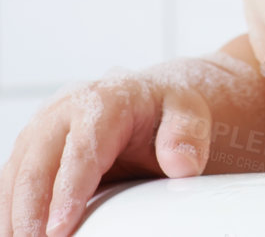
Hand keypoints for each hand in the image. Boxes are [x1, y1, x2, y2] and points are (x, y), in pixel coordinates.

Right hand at [1, 73, 210, 236]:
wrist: (149, 98)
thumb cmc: (166, 110)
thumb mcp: (189, 113)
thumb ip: (188, 136)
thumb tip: (181, 166)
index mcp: (105, 100)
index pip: (82, 151)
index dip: (68, 192)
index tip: (59, 230)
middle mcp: (64, 110)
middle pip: (37, 165)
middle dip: (30, 212)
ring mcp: (42, 127)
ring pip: (16, 173)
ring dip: (14, 214)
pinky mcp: (31, 146)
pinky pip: (12, 179)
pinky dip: (11, 209)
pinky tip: (18, 232)